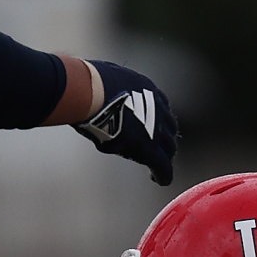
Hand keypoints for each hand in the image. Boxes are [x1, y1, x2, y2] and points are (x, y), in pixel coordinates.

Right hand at [75, 58, 178, 184]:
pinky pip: (162, 165)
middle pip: (168, 129)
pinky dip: (163, 174)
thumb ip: (109, 85)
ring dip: (164, 157)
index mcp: (149, 89)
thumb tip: (91, 84)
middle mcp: (158, 108)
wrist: (89, 93)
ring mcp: (155, 128)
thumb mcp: (106, 76)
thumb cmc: (88, 82)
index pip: (160, 108)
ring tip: (159, 166)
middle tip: (160, 149)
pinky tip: (160, 180)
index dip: (157, 120)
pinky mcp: (148, 147)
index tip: (154, 128)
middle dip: (165, 140)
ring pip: (168, 148)